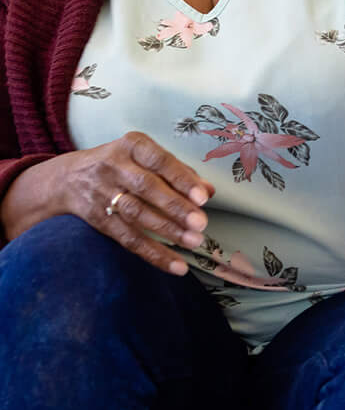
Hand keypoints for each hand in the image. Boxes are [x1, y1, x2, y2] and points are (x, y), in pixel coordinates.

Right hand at [4, 134, 212, 275]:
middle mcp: (115, 167)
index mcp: (132, 145)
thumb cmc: (122, 163)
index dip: (181, 179)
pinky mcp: (98, 219)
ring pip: (136, 215)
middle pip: (147, 189)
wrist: (68, 177)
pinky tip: (174, 264)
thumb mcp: (145, 156)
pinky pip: (126, 238)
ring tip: (193, 242)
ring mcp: (103, 194)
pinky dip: (152, 253)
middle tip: (200, 224)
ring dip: (167, 231)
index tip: (202, 197)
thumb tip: (209, 191)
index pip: (160, 161)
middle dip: (175, 208)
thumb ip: (177, 171)